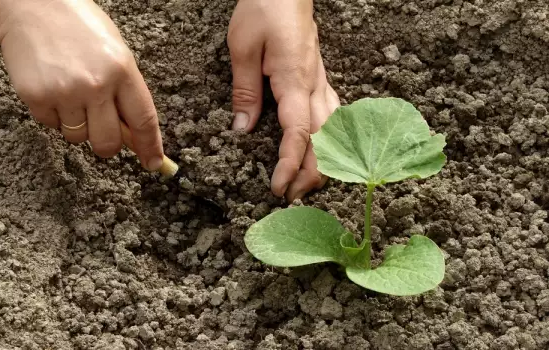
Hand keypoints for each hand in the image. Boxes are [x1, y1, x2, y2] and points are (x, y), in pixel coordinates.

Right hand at [0, 0, 163, 169]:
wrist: (31, 6)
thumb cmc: (79, 30)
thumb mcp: (116, 54)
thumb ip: (126, 94)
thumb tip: (134, 136)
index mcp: (123, 70)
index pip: (143, 120)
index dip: (150, 147)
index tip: (153, 164)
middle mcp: (96, 84)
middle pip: (108, 142)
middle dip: (107, 145)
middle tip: (101, 130)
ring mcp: (65, 92)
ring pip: (77, 137)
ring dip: (77, 126)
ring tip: (71, 93)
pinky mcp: (37, 97)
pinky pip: (51, 126)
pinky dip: (54, 115)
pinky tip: (53, 87)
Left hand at [227, 0, 339, 200]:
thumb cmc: (264, 9)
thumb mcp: (242, 48)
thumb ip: (245, 91)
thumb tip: (243, 130)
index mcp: (295, 79)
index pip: (299, 133)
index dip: (291, 164)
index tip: (278, 187)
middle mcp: (315, 86)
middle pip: (324, 141)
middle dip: (310, 174)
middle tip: (289, 197)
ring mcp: (322, 83)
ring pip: (333, 132)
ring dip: (323, 161)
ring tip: (304, 184)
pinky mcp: (320, 81)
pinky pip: (333, 118)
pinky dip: (328, 142)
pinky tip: (321, 153)